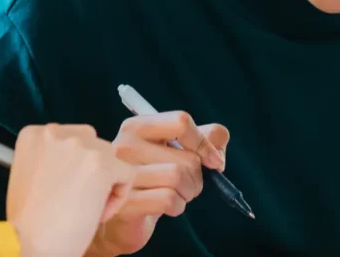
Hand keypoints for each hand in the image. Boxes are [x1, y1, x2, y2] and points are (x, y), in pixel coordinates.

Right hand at [6, 124, 135, 256]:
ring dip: (105, 184)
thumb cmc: (32, 224)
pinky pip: (127, 174)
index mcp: (34, 135)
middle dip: (92, 173)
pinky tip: (98, 215)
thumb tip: (71, 157)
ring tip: (86, 210)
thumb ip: (49, 159)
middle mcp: (55, 133)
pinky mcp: (103, 163)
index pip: (72, 140)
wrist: (38, 248)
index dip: (73, 169)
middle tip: (79, 201)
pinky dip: (119, 197)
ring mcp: (80, 145)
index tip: (64, 191)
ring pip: (112, 159)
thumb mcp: (28, 178)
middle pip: (93, 145)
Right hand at [85, 111, 230, 256]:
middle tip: (188, 184)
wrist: (125, 218)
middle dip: (198, 177)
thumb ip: (206, 139)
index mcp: (137, 126)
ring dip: (188, 192)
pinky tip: (167, 206)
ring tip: (177, 194)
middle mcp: (125, 145)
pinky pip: (168, 199)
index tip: (213, 161)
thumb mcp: (180, 152)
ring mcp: (122, 174)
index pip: (181, 122)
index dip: (205, 144)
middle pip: (187, 157)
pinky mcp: (125, 202)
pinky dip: (177, 206)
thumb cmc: (155, 179)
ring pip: (178, 177)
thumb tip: (217, 155)